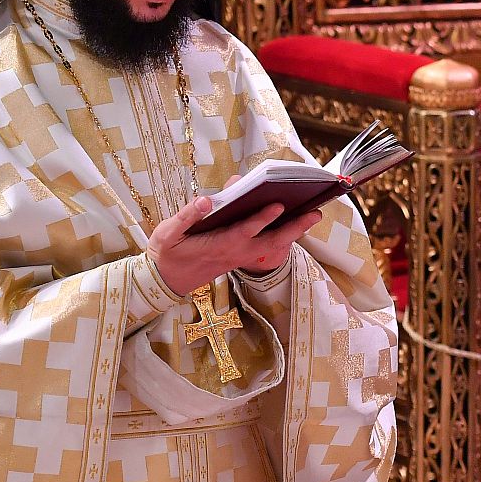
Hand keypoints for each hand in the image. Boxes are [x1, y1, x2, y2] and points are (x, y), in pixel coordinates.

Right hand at [148, 193, 322, 297]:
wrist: (166, 282)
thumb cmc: (167, 254)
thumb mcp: (169, 233)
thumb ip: (188, 216)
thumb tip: (207, 200)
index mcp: (218, 245)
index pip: (245, 230)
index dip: (262, 218)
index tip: (278, 205)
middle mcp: (234, 252)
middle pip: (270, 242)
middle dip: (293, 228)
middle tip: (315, 213)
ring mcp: (239, 257)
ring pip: (271, 247)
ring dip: (292, 232)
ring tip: (311, 216)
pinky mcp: (239, 258)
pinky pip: (266, 249)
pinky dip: (281, 237)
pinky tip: (292, 225)